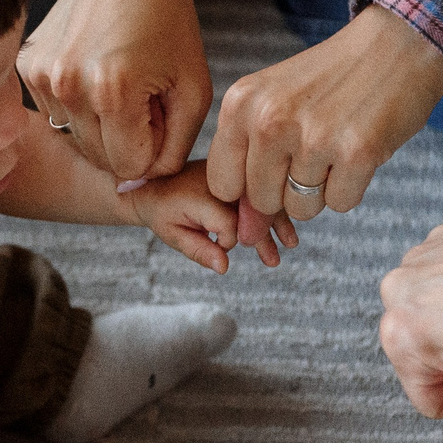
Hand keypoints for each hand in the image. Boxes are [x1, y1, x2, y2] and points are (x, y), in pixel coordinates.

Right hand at [19, 0, 210, 186]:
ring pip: (74, 137)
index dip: (151, 146)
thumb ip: (174, 147)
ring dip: (98, 121)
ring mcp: (41, 75)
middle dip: (125, 138)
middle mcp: (68, 86)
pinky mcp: (26, 64)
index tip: (159, 112)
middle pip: (98, 157)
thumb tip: (140, 183)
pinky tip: (91, 67)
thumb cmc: (169, 23)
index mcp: (113, 92)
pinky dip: (76, 101)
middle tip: (141, 95)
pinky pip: (54, 112)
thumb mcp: (193, 88)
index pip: (129, 168)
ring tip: (116, 79)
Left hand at [121, 161, 298, 271]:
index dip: (228, 243)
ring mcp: (231, 175)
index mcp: (205, 196)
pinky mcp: (236, 173)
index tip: (217, 245)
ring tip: (290, 245)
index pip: (232, 226)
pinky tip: (284, 228)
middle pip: (253, 212)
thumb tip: (225, 269)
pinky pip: (257, 192)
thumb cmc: (163, 213)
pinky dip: (270, 210)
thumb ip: (200, 251)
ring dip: (276, 224)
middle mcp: (221, 182)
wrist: (152, 183)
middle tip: (273, 262)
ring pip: (261, 201)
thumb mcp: (174, 236)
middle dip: (264, 238)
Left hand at [208, 4, 442, 221]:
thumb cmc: (329, 80)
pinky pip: (340, 205)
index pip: (223, 184)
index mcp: (241, 104)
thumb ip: (249, 165)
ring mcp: (314, 137)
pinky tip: (358, 148)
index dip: (247, 187)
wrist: (397, 43)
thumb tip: (243, 237)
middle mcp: (270, 120)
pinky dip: (352, 186)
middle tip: (313, 148)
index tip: (272, 167)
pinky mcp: (358, 152)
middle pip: (262, 202)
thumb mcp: (274, 104)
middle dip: (287, 188)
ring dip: (321, 188)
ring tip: (335, 145)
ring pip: (301, 209)